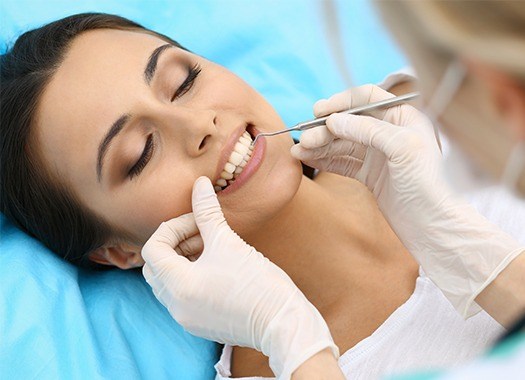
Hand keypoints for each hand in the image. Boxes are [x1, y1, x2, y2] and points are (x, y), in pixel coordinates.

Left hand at [142, 177, 337, 378]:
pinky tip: (216, 267)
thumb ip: (207, 211)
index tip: (198, 221)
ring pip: (168, 282)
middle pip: (156, 266)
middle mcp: (176, 306)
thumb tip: (200, 183)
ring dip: (183, 260)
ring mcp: (187, 318)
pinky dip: (190, 277)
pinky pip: (182, 296)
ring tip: (211, 248)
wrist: (282, 322)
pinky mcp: (200, 324)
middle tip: (201, 233)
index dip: (173, 228)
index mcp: (178, 285)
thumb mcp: (228, 242)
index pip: (153, 249)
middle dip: (175, 244)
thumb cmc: (257, 282)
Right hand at [291, 85, 523, 318]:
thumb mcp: (402, 147)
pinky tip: (309, 159)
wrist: (432, 225)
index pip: (367, 98)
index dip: (342, 102)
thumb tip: (334, 120)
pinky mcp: (369, 175)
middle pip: (350, 122)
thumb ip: (368, 129)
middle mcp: (390, 132)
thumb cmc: (428, 183)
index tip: (319, 111)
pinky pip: (342, 162)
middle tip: (305, 138)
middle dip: (325, 129)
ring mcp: (378, 155)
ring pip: (342, 143)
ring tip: (299, 151)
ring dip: (320, 145)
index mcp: (404, 117)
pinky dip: (325, 160)